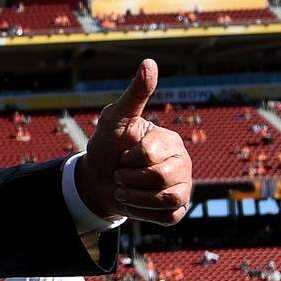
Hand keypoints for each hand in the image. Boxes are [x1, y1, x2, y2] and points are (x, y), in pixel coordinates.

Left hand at [76, 59, 192, 225]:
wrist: (97, 179)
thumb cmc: (107, 145)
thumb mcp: (115, 118)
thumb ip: (134, 94)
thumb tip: (149, 62)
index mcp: (172, 141)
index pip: (151, 155)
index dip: (128, 158)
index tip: (123, 153)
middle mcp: (183, 164)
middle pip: (161, 179)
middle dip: (129, 178)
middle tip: (121, 172)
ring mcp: (183, 189)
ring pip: (166, 201)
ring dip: (134, 196)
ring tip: (125, 187)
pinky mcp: (177, 211)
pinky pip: (166, 218)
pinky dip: (142, 212)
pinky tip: (135, 201)